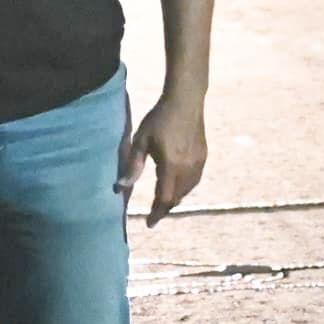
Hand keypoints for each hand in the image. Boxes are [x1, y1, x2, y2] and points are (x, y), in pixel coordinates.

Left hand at [121, 90, 206, 223]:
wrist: (186, 100)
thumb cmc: (159, 118)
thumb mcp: (141, 141)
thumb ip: (132, 166)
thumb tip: (120, 188)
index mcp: (171, 166)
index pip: (165, 198)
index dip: (157, 213)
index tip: (149, 223)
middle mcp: (188, 168)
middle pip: (177, 197)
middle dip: (166, 207)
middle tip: (155, 214)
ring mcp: (198, 163)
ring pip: (187, 190)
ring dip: (176, 198)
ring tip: (165, 202)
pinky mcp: (203, 156)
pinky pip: (194, 180)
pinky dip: (185, 188)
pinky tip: (178, 185)